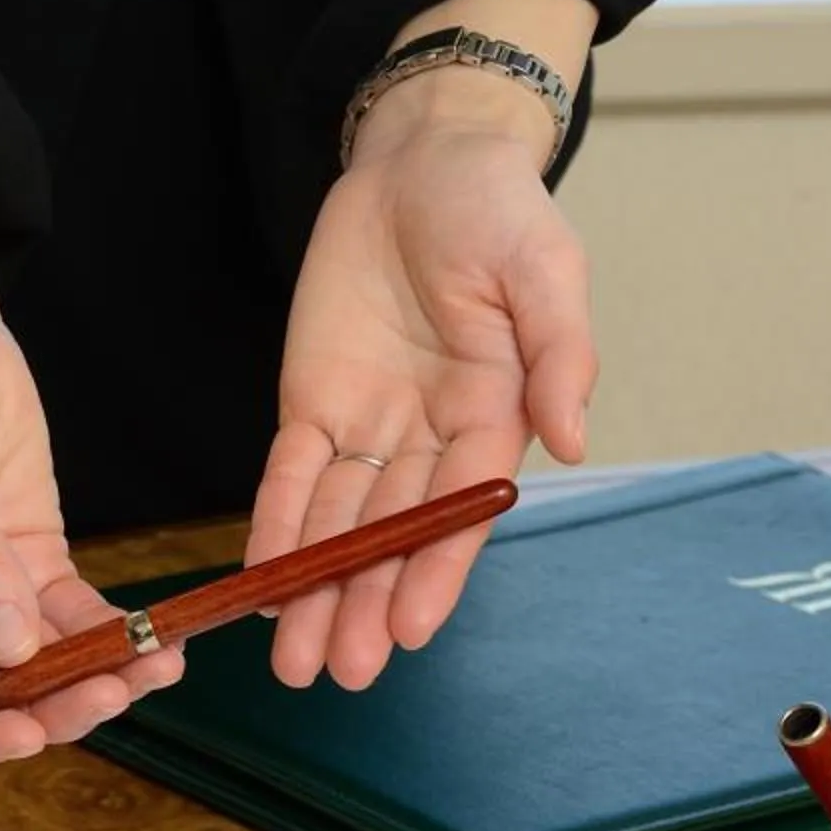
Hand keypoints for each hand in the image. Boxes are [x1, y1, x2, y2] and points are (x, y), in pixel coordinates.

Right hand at [0, 302, 183, 764]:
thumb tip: (14, 650)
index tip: (32, 732)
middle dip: (49, 704)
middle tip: (115, 691)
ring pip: (35, 664)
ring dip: (92, 674)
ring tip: (156, 668)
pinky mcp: (23, 558)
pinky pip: (68, 615)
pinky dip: (108, 631)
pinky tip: (154, 639)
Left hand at [253, 65, 595, 691]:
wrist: (425, 159)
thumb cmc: (499, 210)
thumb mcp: (547, 271)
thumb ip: (558, 356)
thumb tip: (573, 444)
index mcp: (495, 414)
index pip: (460, 510)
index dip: (433, 571)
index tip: (411, 630)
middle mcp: (431, 435)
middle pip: (392, 534)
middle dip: (365, 602)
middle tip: (337, 672)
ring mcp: (369, 421)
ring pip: (338, 522)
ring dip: (315, 589)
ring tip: (293, 659)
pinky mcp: (314, 399)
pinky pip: (290, 473)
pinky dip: (274, 526)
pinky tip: (258, 582)